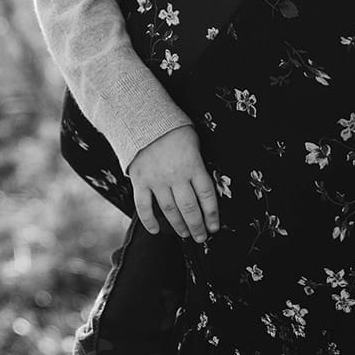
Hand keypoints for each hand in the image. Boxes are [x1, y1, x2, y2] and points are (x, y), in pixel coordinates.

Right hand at [127, 126, 218, 242]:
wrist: (144, 117)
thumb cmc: (173, 129)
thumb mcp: (194, 142)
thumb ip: (198, 163)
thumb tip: (204, 186)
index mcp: (194, 165)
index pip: (207, 196)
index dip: (212, 215)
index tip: (214, 227)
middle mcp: (177, 176)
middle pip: (190, 208)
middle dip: (197, 226)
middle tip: (201, 237)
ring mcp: (157, 179)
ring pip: (170, 210)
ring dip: (179, 226)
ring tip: (185, 235)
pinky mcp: (140, 180)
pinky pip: (144, 206)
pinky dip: (149, 221)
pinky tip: (156, 231)